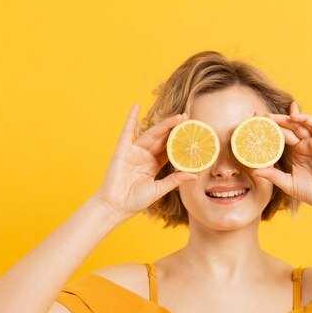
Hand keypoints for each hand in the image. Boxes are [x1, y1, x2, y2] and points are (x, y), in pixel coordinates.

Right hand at [93, 103, 197, 218]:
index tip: (191, 133)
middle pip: (162, 139)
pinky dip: (131, 118)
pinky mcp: (122, 150)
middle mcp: (144, 156)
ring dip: (163, 124)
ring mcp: (134, 152)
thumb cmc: (136, 201)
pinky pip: (127, 131)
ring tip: (177, 116)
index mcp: (153, 165)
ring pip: (151, 135)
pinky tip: (136, 106)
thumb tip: (195, 175)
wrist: (117, 206)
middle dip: (174, 129)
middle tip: (188, 118)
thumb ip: (175, 180)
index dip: (180, 141)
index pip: (169, 149)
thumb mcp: (159, 189)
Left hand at [251, 101, 311, 213]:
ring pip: (300, 124)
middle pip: (289, 127)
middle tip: (260, 115)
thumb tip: (253, 171)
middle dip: (275, 120)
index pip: (282, 136)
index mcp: (297, 152)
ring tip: (270, 116)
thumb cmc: (311, 192)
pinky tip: (292, 117)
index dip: (271, 129)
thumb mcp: (286, 182)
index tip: (257, 125)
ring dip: (287, 118)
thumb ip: (271, 175)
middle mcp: (305, 145)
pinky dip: (305, 119)